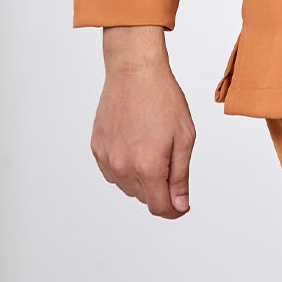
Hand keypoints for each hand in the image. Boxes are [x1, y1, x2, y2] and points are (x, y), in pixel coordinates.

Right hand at [91, 26, 195, 218]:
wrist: (135, 71)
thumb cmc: (162, 98)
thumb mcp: (184, 137)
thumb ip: (180, 177)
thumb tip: (179, 205)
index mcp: (148, 166)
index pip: (160, 207)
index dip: (174, 210)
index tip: (181, 204)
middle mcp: (123, 167)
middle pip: (145, 198)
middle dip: (160, 188)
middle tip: (170, 157)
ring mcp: (107, 158)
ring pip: (127, 187)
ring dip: (142, 178)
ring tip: (152, 146)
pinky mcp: (97, 148)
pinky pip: (112, 172)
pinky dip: (125, 167)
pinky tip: (135, 144)